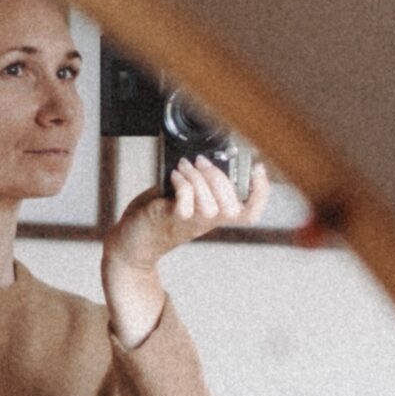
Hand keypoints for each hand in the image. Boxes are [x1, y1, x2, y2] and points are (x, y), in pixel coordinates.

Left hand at [101, 155, 271, 347]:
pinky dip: (183, 185)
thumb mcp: (187, 196)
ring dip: (199, 180)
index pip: (250, 212)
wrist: (133, 239)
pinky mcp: (169, 218)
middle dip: (220, 178)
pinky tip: (173, 177)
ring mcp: (189, 222)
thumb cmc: (159, 214)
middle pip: (232, 207)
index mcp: (215, 215)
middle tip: (201, 162)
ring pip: (211, 206)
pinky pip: (185, 203)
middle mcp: (206, 221)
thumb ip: (201, 181)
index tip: (258, 168)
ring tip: (184, 167)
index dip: (261, 193)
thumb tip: (206, 156)